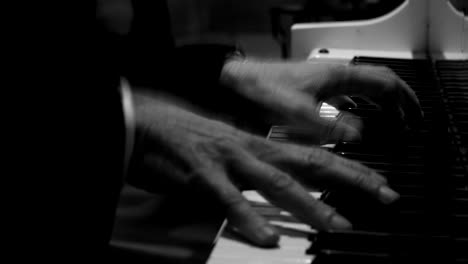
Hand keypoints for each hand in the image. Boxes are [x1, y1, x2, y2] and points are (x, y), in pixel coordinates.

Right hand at [129, 90, 399, 246]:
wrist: (146, 122)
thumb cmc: (187, 137)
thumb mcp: (228, 149)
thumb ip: (253, 167)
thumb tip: (275, 186)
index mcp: (258, 143)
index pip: (313, 154)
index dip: (348, 166)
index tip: (376, 180)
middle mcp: (251, 149)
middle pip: (310, 163)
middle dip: (350, 178)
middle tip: (383, 193)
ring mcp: (229, 162)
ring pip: (277, 183)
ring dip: (310, 204)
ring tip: (338, 224)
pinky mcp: (203, 176)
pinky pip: (230, 201)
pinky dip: (250, 220)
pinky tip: (268, 238)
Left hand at [221, 59, 422, 142]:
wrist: (235, 82)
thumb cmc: (260, 89)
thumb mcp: (295, 111)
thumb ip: (326, 124)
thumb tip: (357, 135)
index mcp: (336, 75)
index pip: (384, 80)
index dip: (404, 97)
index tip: (414, 115)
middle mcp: (333, 75)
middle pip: (377, 83)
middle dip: (397, 101)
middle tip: (408, 121)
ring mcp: (323, 81)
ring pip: (362, 88)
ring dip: (380, 103)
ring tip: (390, 121)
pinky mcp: (312, 90)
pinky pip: (345, 94)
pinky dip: (359, 105)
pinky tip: (354, 119)